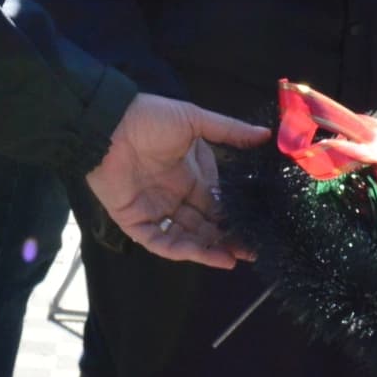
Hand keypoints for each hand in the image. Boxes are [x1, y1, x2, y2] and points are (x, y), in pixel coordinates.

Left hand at [85, 92, 269, 269]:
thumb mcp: (194, 120)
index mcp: (189, 176)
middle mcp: (175, 197)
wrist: (110, 124)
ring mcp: (155, 211)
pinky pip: (161, 241)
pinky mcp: (135, 222)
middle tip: (252, 250)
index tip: (258, 226)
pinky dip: (183, 250)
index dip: (235, 216)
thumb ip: (229, 131)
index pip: (216, 203)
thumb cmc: (151, 118)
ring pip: (186, 238)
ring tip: (234, 258)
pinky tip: (207, 254)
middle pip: (205, 225)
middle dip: (227, 238)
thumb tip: (267, 135)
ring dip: (209, 249)